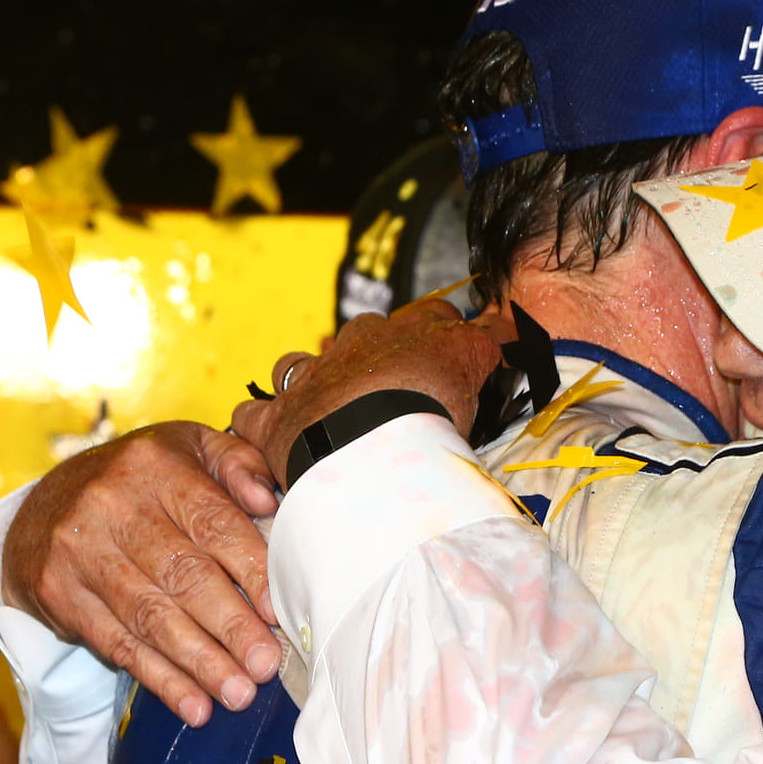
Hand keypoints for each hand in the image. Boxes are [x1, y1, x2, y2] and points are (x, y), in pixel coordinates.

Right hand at [1, 422, 282, 726]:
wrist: (40, 506)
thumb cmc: (140, 482)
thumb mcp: (188, 449)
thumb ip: (238, 464)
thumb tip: (269, 499)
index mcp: (155, 466)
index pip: (212, 523)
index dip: (250, 570)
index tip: (279, 611)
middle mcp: (111, 505)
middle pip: (181, 575)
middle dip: (229, 626)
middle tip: (265, 665)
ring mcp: (78, 551)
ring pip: (149, 616)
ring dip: (199, 662)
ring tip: (238, 694)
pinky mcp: (57, 592)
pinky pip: (116, 643)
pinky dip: (160, 679)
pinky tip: (194, 705)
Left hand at [230, 300, 501, 487]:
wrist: (367, 447)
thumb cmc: (427, 412)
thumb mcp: (475, 368)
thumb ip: (492, 343)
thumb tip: (508, 323)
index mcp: (410, 335)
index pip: (435, 316)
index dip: (448, 330)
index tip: (460, 346)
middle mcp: (357, 345)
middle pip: (368, 332)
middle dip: (378, 350)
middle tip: (395, 386)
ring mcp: (312, 379)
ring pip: (301, 363)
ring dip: (311, 377)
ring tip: (324, 405)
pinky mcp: (274, 419)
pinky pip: (254, 413)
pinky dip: (262, 421)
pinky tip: (272, 433)